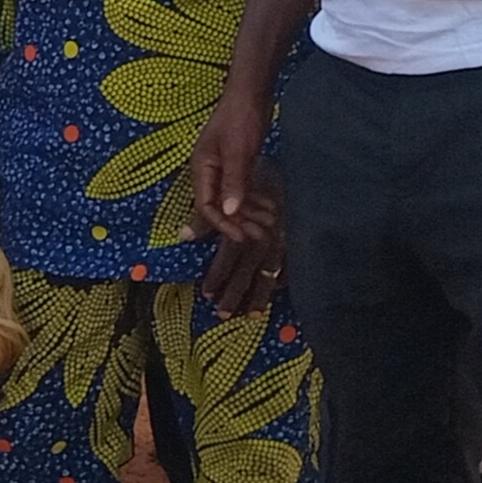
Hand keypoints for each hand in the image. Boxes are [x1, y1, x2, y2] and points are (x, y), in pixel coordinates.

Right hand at [189, 88, 272, 238]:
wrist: (251, 92)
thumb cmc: (240, 118)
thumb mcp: (237, 151)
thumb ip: (233, 182)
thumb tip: (228, 212)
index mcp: (202, 168)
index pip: (205, 206)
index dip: (222, 223)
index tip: (241, 236)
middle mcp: (209, 171)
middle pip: (219, 206)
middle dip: (239, 222)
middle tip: (261, 234)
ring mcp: (223, 168)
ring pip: (232, 199)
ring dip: (249, 213)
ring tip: (270, 223)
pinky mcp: (236, 163)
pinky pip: (242, 189)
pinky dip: (254, 200)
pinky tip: (268, 207)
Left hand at [199, 167, 286, 318]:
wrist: (297, 167)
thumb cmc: (262, 174)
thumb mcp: (232, 193)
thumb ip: (206, 218)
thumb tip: (183, 236)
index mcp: (247, 224)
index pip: (229, 258)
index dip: (217, 277)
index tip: (206, 295)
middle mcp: (266, 237)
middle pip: (247, 272)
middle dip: (234, 295)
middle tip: (221, 314)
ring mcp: (285, 241)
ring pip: (268, 275)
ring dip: (258, 296)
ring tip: (249, 315)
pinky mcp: (297, 240)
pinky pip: (290, 266)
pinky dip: (283, 281)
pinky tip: (278, 292)